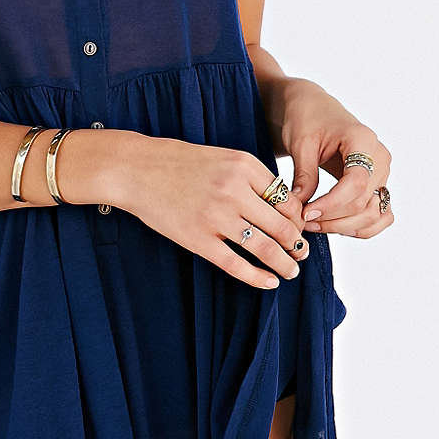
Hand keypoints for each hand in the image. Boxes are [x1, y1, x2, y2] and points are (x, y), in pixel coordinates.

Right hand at [119, 136, 309, 289]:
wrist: (136, 169)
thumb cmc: (178, 162)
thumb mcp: (222, 157)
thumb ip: (250, 177)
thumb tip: (282, 206)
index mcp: (244, 165)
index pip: (287, 200)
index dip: (298, 220)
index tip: (300, 230)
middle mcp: (234, 190)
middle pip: (281, 226)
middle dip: (297, 245)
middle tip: (302, 254)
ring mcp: (216, 217)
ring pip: (264, 248)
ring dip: (284, 264)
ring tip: (291, 271)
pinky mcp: (198, 239)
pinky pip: (236, 264)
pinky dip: (257, 277)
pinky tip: (269, 282)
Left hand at [279, 79, 392, 239]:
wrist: (314, 108)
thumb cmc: (306, 119)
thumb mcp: (300, 143)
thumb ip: (304, 175)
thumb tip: (301, 208)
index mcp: (362, 141)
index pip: (356, 184)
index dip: (331, 204)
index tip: (306, 213)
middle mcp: (379, 158)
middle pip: (365, 203)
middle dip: (333, 219)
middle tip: (303, 221)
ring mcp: (382, 173)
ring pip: (374, 214)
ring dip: (345, 227)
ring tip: (314, 224)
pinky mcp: (378, 184)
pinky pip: (380, 215)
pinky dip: (360, 227)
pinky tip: (333, 226)